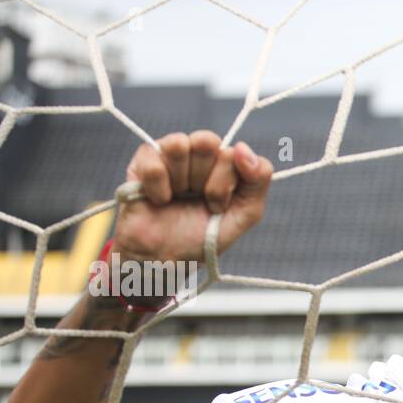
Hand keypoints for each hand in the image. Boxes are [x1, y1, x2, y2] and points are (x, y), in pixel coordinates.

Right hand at [114, 130, 272, 263]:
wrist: (165, 259)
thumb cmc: (203, 237)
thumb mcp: (244, 215)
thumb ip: (258, 181)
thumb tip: (242, 147)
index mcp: (225, 163)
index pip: (237, 153)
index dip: (228, 183)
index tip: (220, 206)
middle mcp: (199, 153)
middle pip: (208, 142)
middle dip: (206, 182)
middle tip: (200, 201)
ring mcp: (170, 153)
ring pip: (179, 144)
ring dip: (181, 182)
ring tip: (177, 198)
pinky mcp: (143, 159)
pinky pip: (154, 161)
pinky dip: (158, 189)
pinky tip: (159, 200)